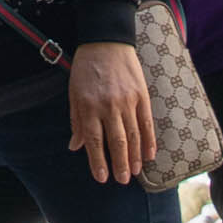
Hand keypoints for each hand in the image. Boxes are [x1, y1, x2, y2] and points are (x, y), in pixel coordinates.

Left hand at [68, 38, 154, 186]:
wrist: (105, 41)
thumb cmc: (85, 69)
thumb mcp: (74, 93)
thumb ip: (76, 121)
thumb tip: (75, 147)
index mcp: (89, 106)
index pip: (94, 141)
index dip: (98, 162)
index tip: (102, 178)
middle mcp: (108, 106)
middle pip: (117, 142)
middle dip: (119, 164)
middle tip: (122, 180)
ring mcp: (127, 100)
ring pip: (133, 135)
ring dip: (134, 156)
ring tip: (134, 172)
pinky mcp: (141, 94)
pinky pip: (146, 122)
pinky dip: (149, 140)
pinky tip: (149, 154)